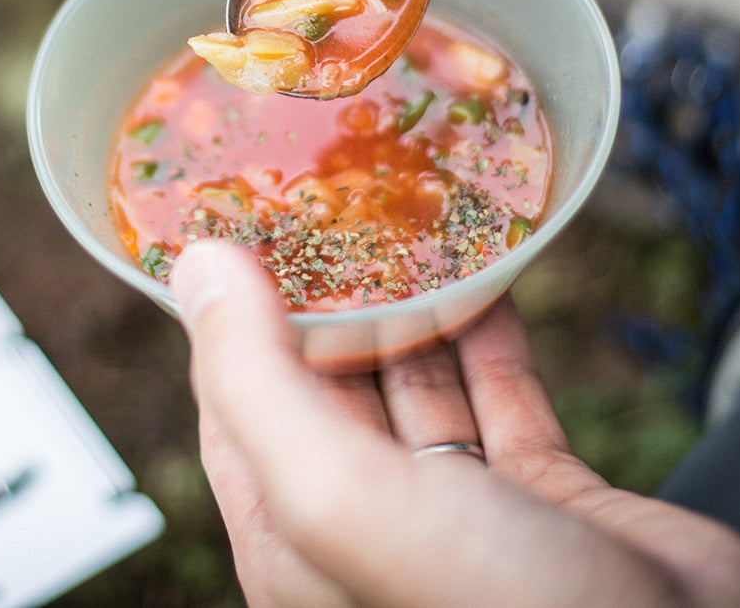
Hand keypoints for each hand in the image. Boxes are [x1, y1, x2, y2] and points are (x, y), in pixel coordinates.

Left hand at [172, 241, 739, 607]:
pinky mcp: (542, 493)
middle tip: (324, 205)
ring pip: (417, 379)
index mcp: (296, 535)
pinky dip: (488, 329)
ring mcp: (459, 508)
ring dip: (409, 304)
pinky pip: (500, 389)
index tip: (235, 232)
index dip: (229, 319)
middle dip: (324, 297)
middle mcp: (370, 522)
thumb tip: (197, 268)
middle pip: (328, 383)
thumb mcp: (339, 494)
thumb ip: (256, 381)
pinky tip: (483, 268)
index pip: (235, 406)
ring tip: (399, 220)